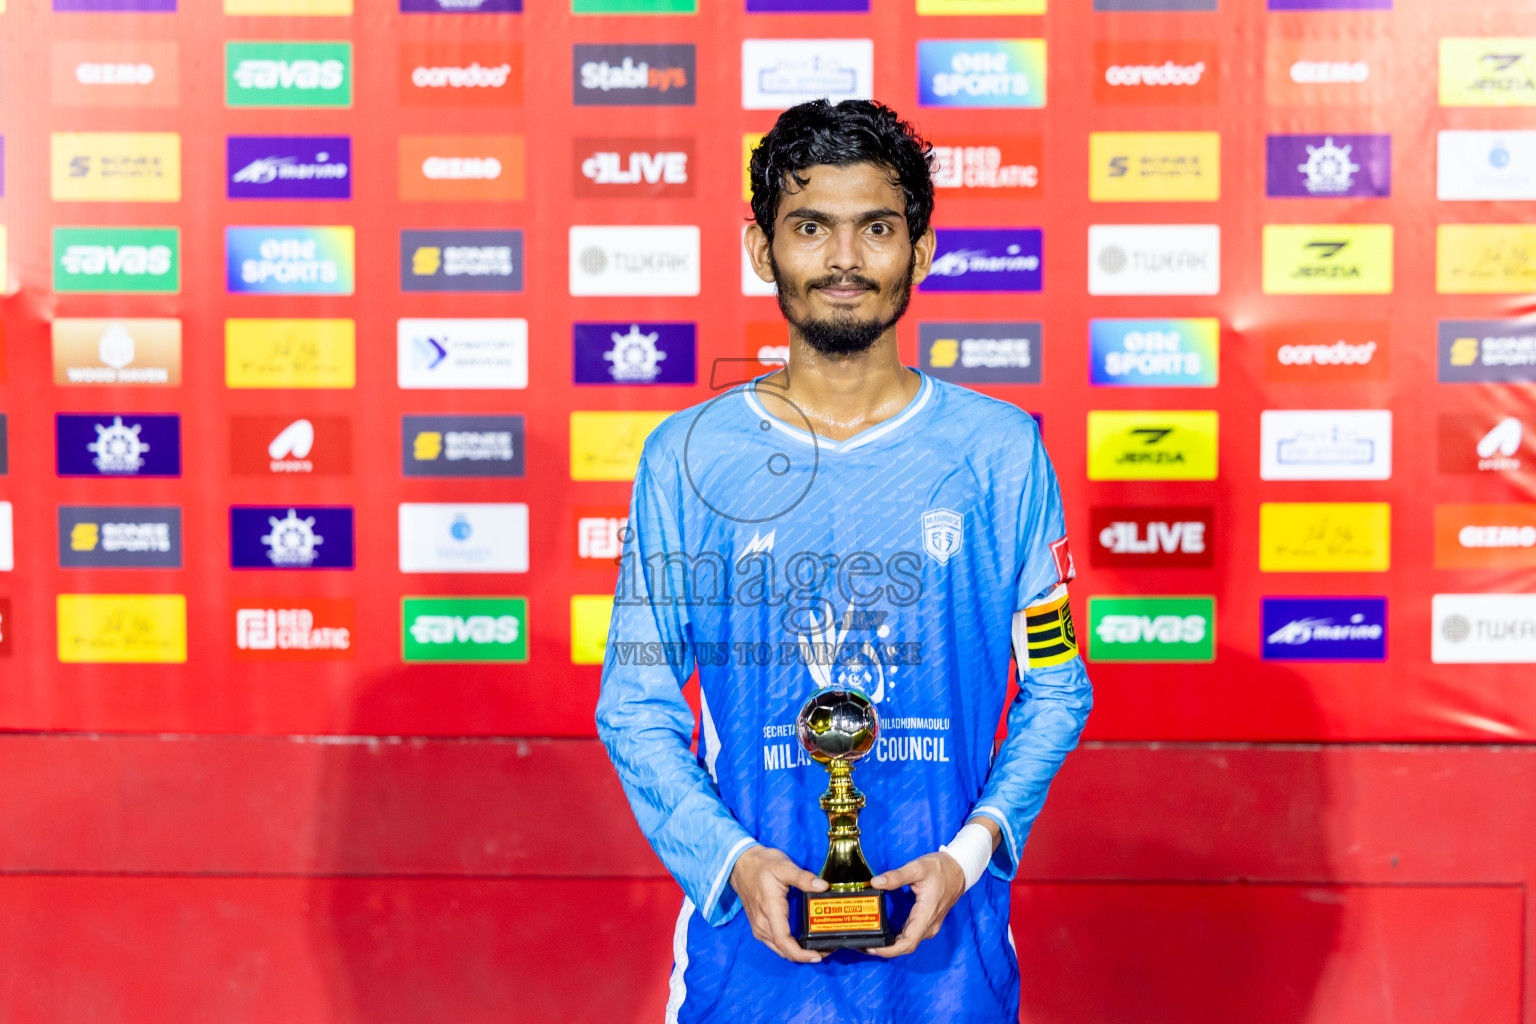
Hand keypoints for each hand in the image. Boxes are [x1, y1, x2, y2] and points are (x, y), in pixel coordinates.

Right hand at [729, 845, 828, 962]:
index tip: (818, 955)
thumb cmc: (762, 865)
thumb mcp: (784, 866)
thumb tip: (823, 886)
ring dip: (798, 953)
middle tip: (828, 949)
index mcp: (770, 910)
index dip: (801, 954)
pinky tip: (803, 942)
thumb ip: (803, 877)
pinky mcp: (759, 927)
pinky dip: (790, 948)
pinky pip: (775, 944)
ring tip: (819, 946)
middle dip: (806, 955)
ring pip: (780, 950)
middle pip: (784, 950)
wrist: (740, 865)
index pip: (783, 940)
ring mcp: (759, 927)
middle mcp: (762, 923)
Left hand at [865, 851, 966, 957]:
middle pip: (906, 946)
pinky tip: (885, 934)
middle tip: (863, 945)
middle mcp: (929, 925)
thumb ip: (896, 876)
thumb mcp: (918, 868)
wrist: (959, 869)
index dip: (888, 950)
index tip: (872, 948)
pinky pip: (911, 935)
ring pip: (908, 942)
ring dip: (890, 946)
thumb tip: (876, 882)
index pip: (907, 943)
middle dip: (884, 949)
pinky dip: (897, 939)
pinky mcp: (927, 922)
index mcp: (926, 915)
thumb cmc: (941, 869)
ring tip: (869, 940)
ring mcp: (929, 925)